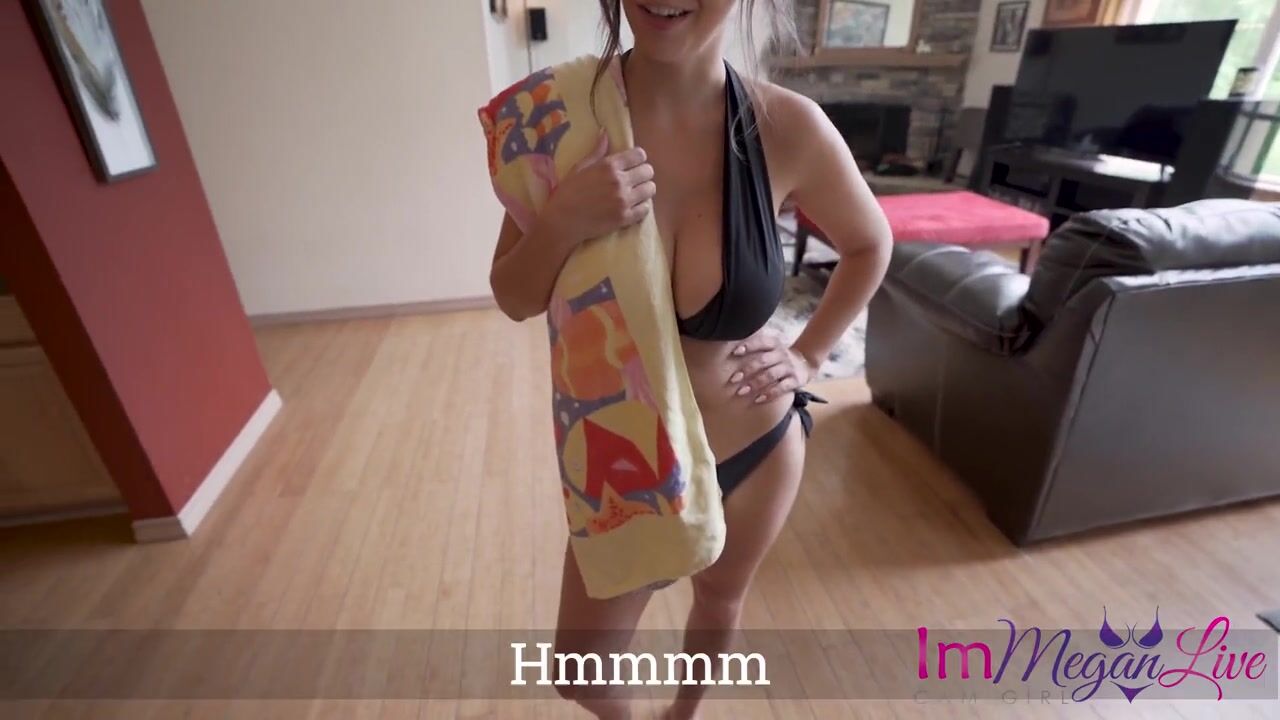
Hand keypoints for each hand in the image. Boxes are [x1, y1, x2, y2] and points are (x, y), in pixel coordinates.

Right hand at [540, 132, 655, 246]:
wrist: (562, 221)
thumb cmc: (568, 193)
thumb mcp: (579, 167)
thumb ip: (597, 151)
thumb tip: (605, 132)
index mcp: (609, 166)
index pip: (640, 155)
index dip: (638, 159)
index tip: (632, 164)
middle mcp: (620, 181)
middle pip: (648, 171)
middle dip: (643, 174)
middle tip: (634, 180)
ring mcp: (624, 200)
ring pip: (650, 189)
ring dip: (644, 190)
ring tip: (635, 193)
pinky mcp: (625, 218)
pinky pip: (646, 209)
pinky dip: (642, 207)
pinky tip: (633, 206)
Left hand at [726, 332, 820, 403]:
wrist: (806, 363)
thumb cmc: (779, 356)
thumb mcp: (771, 347)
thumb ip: (756, 346)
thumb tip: (730, 348)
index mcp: (774, 344)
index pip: (761, 342)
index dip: (748, 346)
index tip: (735, 352)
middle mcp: (782, 354)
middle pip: (763, 361)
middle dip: (747, 370)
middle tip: (733, 379)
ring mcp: (789, 367)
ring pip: (771, 375)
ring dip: (755, 384)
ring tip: (741, 392)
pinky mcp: (795, 380)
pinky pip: (782, 387)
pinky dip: (770, 394)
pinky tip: (758, 399)